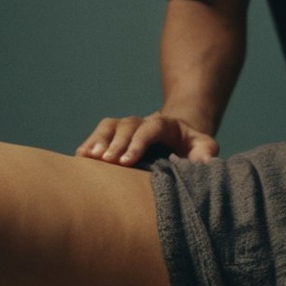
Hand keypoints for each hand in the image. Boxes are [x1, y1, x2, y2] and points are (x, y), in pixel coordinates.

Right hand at [76, 113, 219, 165]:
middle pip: (126, 127)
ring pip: (109, 127)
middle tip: (106, 161)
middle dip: (115, 144)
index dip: (137, 143)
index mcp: (164, 124)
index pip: (149, 129)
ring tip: (88, 157)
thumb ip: (205, 153)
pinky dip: (89, 143)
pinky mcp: (115, 135)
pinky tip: (80, 157)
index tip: (127, 162)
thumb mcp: (203, 147)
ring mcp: (126, 127)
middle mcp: (142, 121)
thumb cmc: (191, 148)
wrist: (178, 139)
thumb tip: (205, 163)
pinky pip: (99, 133)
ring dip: (98, 141)